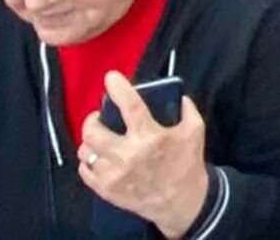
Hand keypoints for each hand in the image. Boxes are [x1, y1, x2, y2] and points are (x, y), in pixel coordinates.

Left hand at [78, 73, 209, 235]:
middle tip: (98, 117)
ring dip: (89, 142)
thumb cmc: (187, 165)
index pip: (129, 106)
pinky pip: (85, 171)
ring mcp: (115, 175)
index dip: (118, 88)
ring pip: (86, 151)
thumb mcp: (195, 131)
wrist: (182, 202)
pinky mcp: (108, 190)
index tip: (111, 77)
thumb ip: (187, 109)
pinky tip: (97, 157)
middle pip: (93, 131)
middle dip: (92, 119)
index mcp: (150, 137)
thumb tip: (178, 95)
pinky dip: (88, 162)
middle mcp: (128, 155)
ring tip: (97, 139)